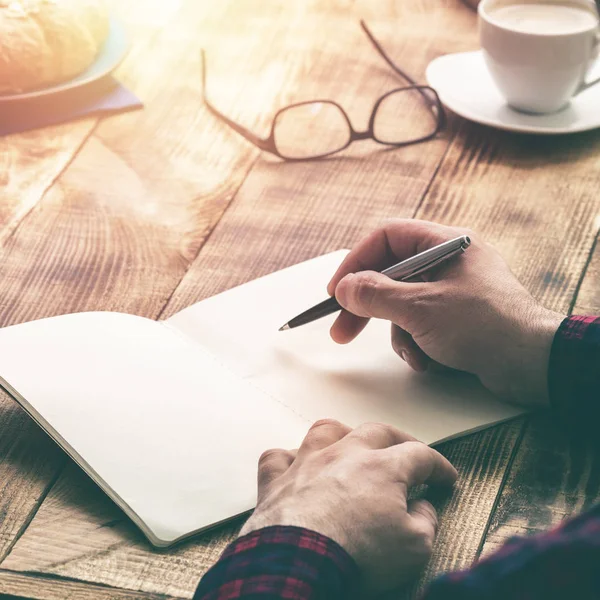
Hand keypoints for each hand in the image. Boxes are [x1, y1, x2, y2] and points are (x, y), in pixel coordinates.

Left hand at [239, 419, 457, 593]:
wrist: (298, 562)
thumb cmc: (356, 554)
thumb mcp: (413, 547)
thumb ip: (425, 522)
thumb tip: (425, 509)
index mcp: (382, 468)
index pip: (420, 456)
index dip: (438, 465)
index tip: (446, 477)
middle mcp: (344, 455)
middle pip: (376, 431)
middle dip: (397, 438)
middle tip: (408, 450)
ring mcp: (307, 464)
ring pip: (326, 430)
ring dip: (342, 434)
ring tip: (351, 443)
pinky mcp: (276, 482)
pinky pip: (278, 457)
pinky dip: (288, 458)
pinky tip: (295, 464)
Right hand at [327, 219, 563, 405]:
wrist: (533, 365)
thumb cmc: (486, 326)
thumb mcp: (421, 308)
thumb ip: (376, 295)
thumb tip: (344, 289)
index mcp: (446, 243)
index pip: (387, 237)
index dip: (356, 262)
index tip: (337, 291)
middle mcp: (448, 262)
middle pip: (390, 275)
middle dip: (368, 307)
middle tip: (342, 331)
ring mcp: (453, 291)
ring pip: (403, 305)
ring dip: (400, 333)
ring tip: (414, 352)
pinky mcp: (456, 317)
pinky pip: (420, 323)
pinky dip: (417, 343)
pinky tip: (429, 361)